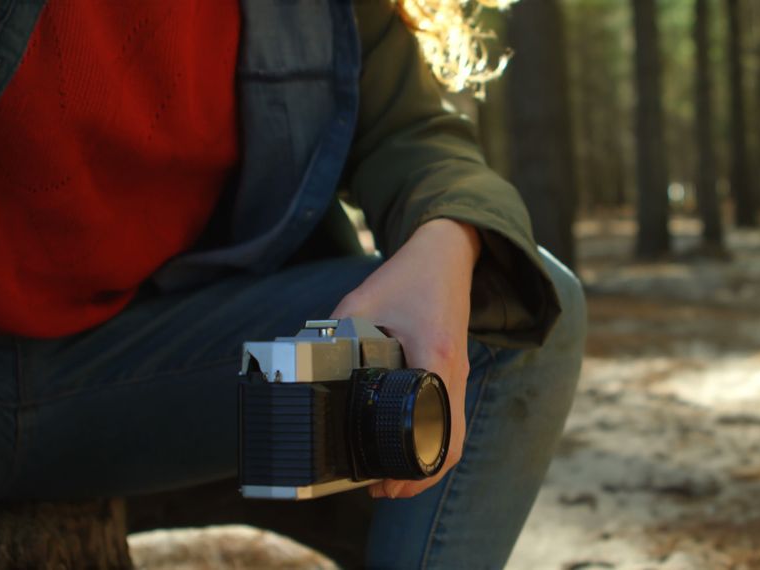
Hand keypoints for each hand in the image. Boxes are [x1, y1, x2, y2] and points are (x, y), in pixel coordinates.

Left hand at [330, 218, 480, 498]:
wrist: (446, 255)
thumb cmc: (408, 277)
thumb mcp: (361, 302)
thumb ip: (334, 333)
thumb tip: (302, 367)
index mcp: (432, 355)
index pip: (435, 426)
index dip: (414, 466)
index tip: (383, 484)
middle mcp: (450, 370)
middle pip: (450, 443)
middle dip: (419, 477)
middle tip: (382, 490)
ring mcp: (456, 372)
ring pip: (453, 435)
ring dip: (427, 461)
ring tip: (390, 477)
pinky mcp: (453, 370)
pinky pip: (450, 416)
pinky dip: (433, 439)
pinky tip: (407, 443)